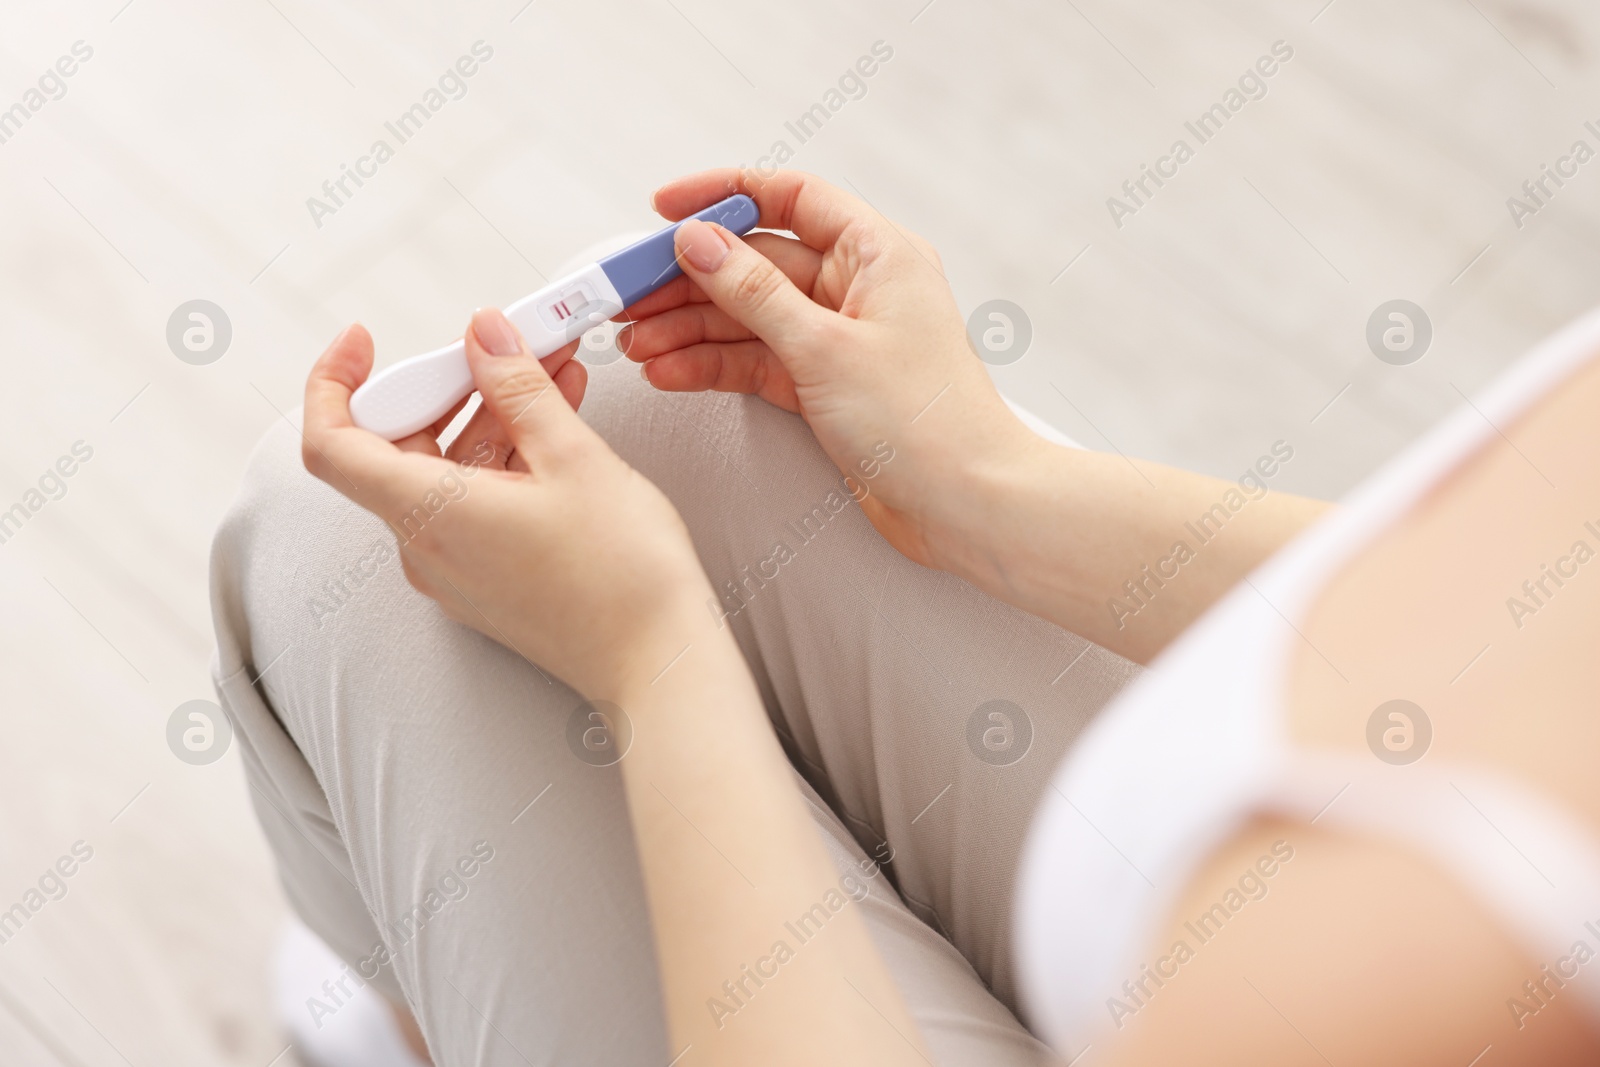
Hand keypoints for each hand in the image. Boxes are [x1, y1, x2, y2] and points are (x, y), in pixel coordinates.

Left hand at [301, 310, 713, 698]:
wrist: (660, 662)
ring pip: (446, 473)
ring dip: (492, 417)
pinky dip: (506, 459)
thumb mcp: (572, 457)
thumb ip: (517, 387)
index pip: (332, 444)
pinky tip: (557, 426)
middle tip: (501, 345)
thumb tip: (482, 336)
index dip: (332, 382)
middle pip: (398, 448)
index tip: (364, 342)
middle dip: (448, 386)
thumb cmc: (621, 575)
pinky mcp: (487, 583)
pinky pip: (474, 505)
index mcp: (428, 515)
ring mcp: (456, 571)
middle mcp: (427, 548)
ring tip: (556, 372)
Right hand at [620, 168, 1034, 571]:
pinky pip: (756, 361)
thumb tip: (699, 242)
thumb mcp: (824, 348)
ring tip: (634, 343)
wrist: (966, 505)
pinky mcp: (825, 386)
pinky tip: (668, 372)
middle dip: (689, 280)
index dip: (723, 196)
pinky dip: (713, 366)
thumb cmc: (923, 423)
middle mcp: (858, 288)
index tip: (663, 210)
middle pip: (756, 263)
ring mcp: (839, 339)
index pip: (790, 198)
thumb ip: (753, 292)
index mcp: (877, 254)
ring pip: (748, 317)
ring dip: (690, 328)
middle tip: (627, 297)